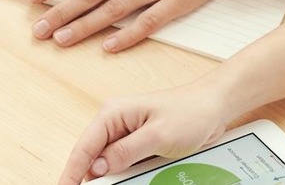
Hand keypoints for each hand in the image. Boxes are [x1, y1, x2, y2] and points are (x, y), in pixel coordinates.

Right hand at [58, 82, 234, 183]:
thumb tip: (98, 167)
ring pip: (108, 163)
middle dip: (90, 178)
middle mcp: (116, 122)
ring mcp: (126, 134)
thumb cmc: (189, 111)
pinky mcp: (137, 143)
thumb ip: (125, 152)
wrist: (213, 107)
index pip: (84, 148)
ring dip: (110, 177)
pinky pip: (123, 163)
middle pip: (92, 158)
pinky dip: (123, 175)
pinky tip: (128, 180)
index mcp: (113, 113)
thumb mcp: (157, 136)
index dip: (71, 172)